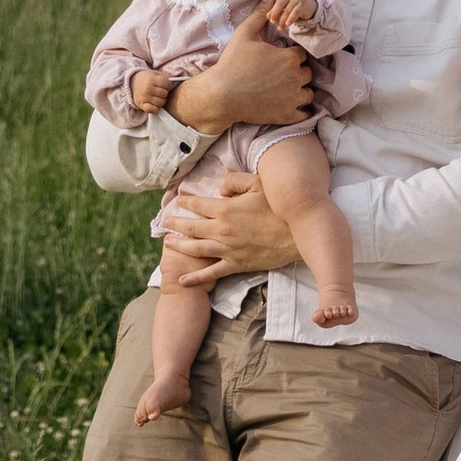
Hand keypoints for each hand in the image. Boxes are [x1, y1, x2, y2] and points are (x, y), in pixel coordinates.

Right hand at [129, 67, 176, 116]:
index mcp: (152, 79)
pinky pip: (153, 110)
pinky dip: (156, 108)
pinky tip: (154, 104)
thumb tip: (178, 76)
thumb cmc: (145, 78)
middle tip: (161, 91)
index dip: (168, 85)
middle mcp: (148, 88)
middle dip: (165, 93)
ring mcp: (145, 97)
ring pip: (161, 103)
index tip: (166, 85)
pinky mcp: (142, 105)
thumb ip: (165, 75)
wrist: (131, 83)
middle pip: (164, 94)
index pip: (167, 84)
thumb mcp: (154, 73)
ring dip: (161, 101)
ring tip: (158, 97)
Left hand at [160, 172, 299, 280]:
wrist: (297, 235)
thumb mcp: (259, 183)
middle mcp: (221, 230)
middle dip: (174, 224)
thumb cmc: (279, 207)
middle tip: (164, 222)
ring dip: (179, 246)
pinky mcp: (235, 265)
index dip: (185, 201)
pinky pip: (210, 273)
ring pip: (195, 249)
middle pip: (190, 227)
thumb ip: (235, 180)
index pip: (197, 204)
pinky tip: (182, 280)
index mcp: (225, 209)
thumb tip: (220, 187)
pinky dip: (195, 278)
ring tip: (168, 243)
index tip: (177, 200)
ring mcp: (226, 250)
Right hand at [172, 6, 313, 133]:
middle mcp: (296, 77)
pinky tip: (290, 106)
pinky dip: (301, 110)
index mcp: (289, 57)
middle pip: (307, 73)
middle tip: (280, 75)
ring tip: (285, 90)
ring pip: (308, 93)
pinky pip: (305, 113)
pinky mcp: (288, 115)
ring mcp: (293, 98)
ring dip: (300, 90)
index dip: (291, 56)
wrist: (222, 94)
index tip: (280, 59)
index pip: (301, 55)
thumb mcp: (245, 34)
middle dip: (297, 72)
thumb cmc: (233, 63)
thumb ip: (260, 15)